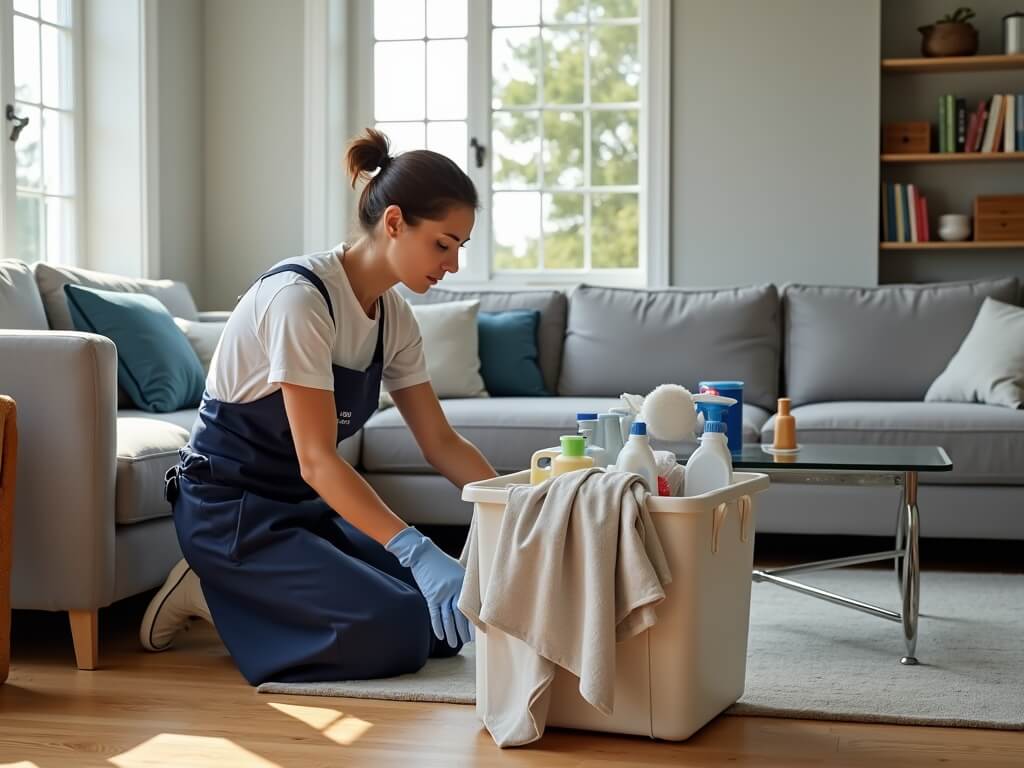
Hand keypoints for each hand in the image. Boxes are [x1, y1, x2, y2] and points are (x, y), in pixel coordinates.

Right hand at [385, 527, 472, 646]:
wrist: (423, 555)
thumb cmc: (442, 562)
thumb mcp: (458, 569)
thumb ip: (466, 583)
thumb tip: (475, 596)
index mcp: (464, 583)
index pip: (471, 606)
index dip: (475, 620)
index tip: (481, 631)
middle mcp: (454, 590)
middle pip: (460, 615)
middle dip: (464, 630)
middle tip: (469, 641)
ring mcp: (441, 594)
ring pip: (448, 618)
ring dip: (452, 632)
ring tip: (456, 644)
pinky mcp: (430, 596)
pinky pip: (435, 615)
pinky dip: (438, 626)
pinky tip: (442, 636)